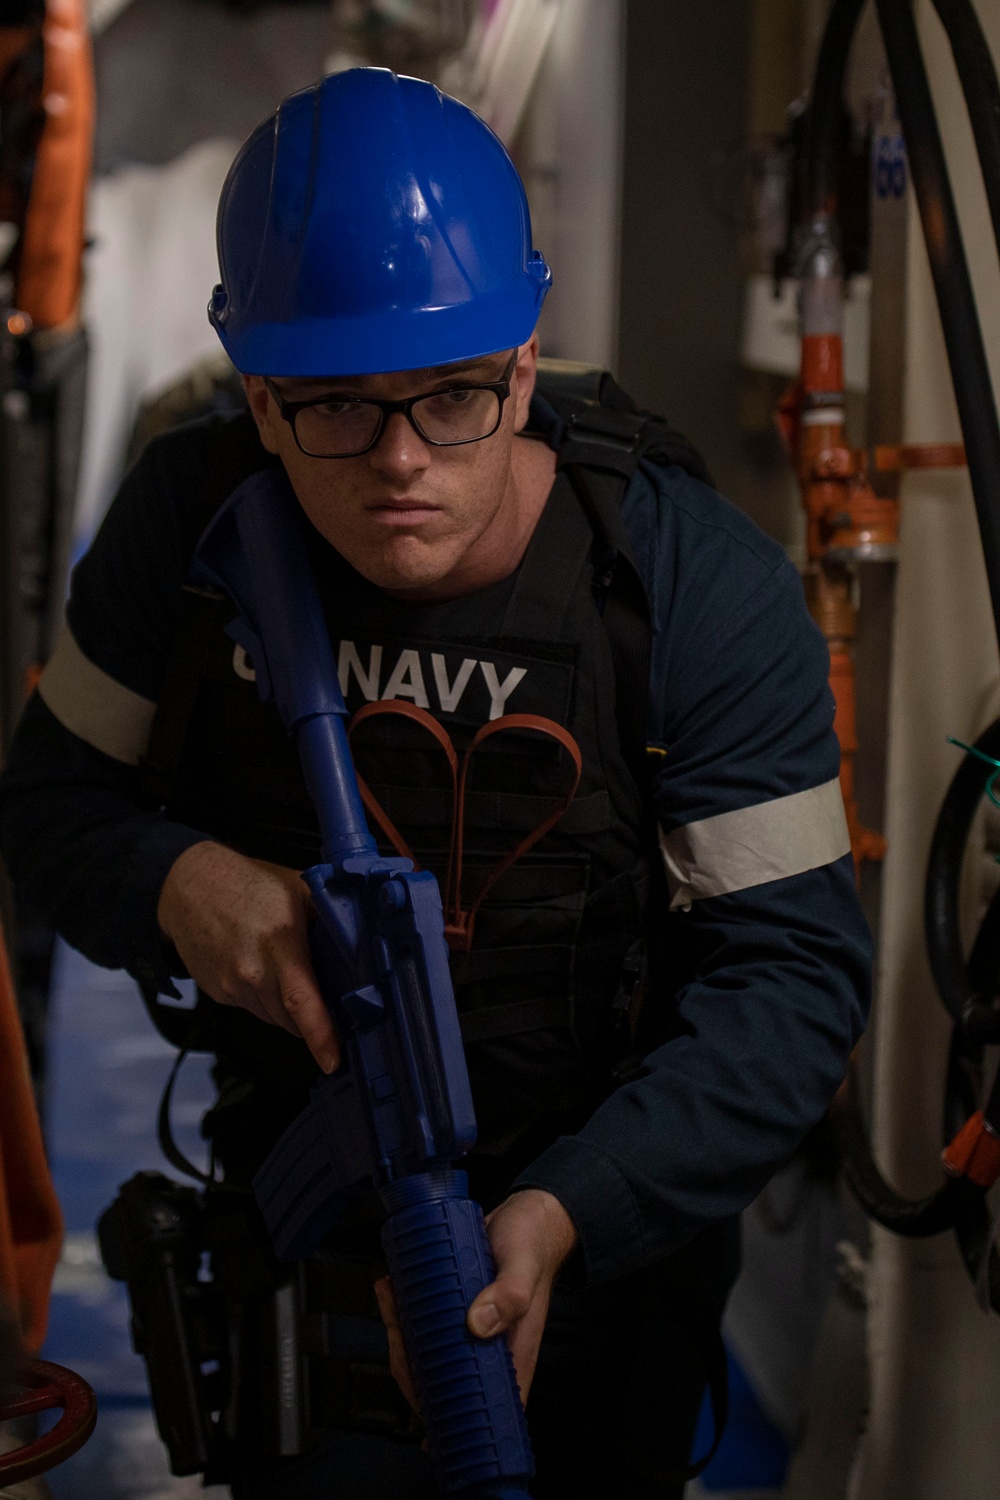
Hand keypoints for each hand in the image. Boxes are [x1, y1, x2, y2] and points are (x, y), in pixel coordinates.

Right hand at [156, 840, 339, 1072]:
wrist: (189, 886)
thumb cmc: (245, 883)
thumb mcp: (299, 889)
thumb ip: (330, 916)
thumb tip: (364, 940)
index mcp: (280, 943)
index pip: (302, 1000)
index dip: (320, 1035)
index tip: (333, 1059)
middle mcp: (253, 970)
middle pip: (292, 1018)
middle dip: (313, 1017)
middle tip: (328, 997)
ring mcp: (232, 985)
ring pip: (273, 1017)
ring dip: (288, 1006)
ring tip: (287, 969)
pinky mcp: (219, 993)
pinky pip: (253, 1008)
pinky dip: (265, 998)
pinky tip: (263, 968)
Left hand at [375, 1188, 577, 1409]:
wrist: (526, 1214)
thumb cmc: (533, 1243)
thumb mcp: (523, 1266)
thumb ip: (510, 1294)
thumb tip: (478, 1324)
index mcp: (511, 1356)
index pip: (482, 1408)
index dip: (451, 1419)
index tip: (425, 1414)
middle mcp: (488, 1348)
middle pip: (442, 1382)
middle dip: (410, 1367)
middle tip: (398, 1333)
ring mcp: (469, 1330)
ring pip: (427, 1352)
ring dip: (401, 1333)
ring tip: (392, 1303)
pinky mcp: (454, 1308)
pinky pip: (424, 1321)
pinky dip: (403, 1311)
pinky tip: (394, 1291)